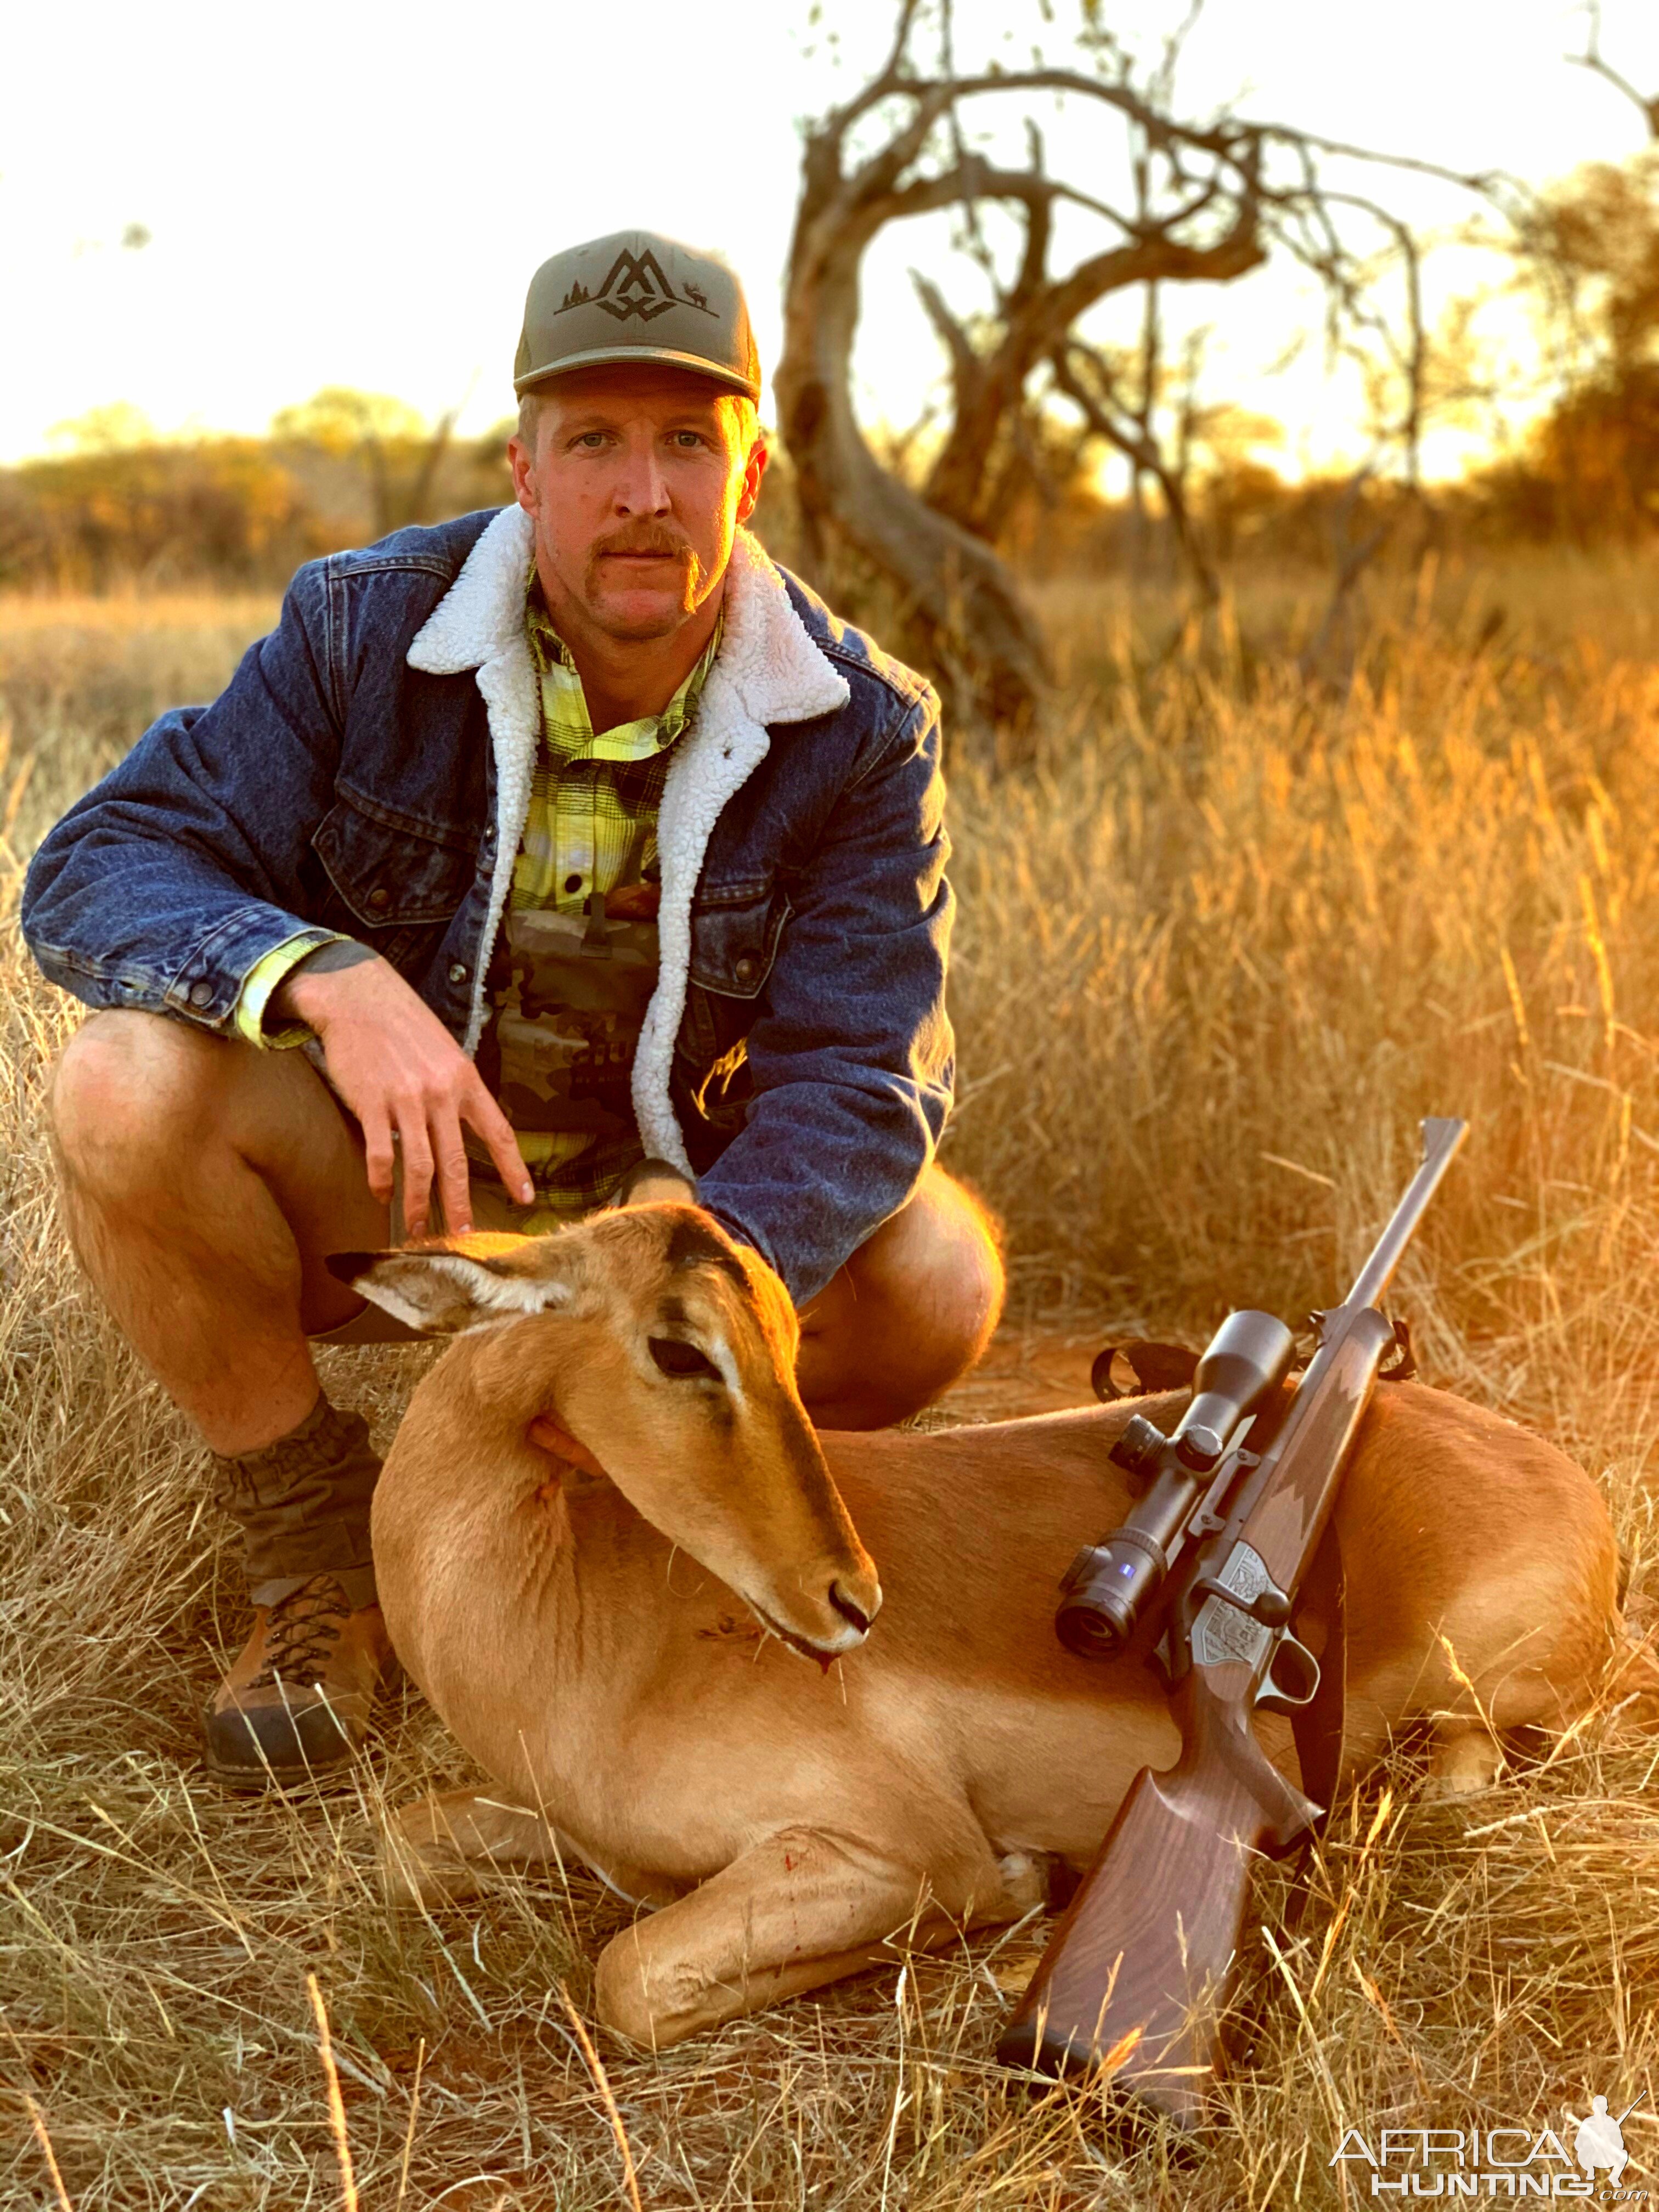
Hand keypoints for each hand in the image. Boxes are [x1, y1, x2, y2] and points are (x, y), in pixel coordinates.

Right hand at [275, 952, 532, 1234]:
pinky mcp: (371, 1103)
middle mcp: (441, 1093)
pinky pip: (380, 1154)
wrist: (357, 996)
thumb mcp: (446, 1051)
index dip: (513, 1169)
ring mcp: (406, 1100)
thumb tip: (466, 1129)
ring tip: (418, 1230)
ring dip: (418, 1205)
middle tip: (464, 1235)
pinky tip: (382, 1196)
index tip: (525, 1198)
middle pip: (456, 1163)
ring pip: (418, 1167)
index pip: (498, 1132)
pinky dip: (381, 1182)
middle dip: (460, 1205)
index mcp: (466, 1080)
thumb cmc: (403, 1025)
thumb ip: (458, 1090)